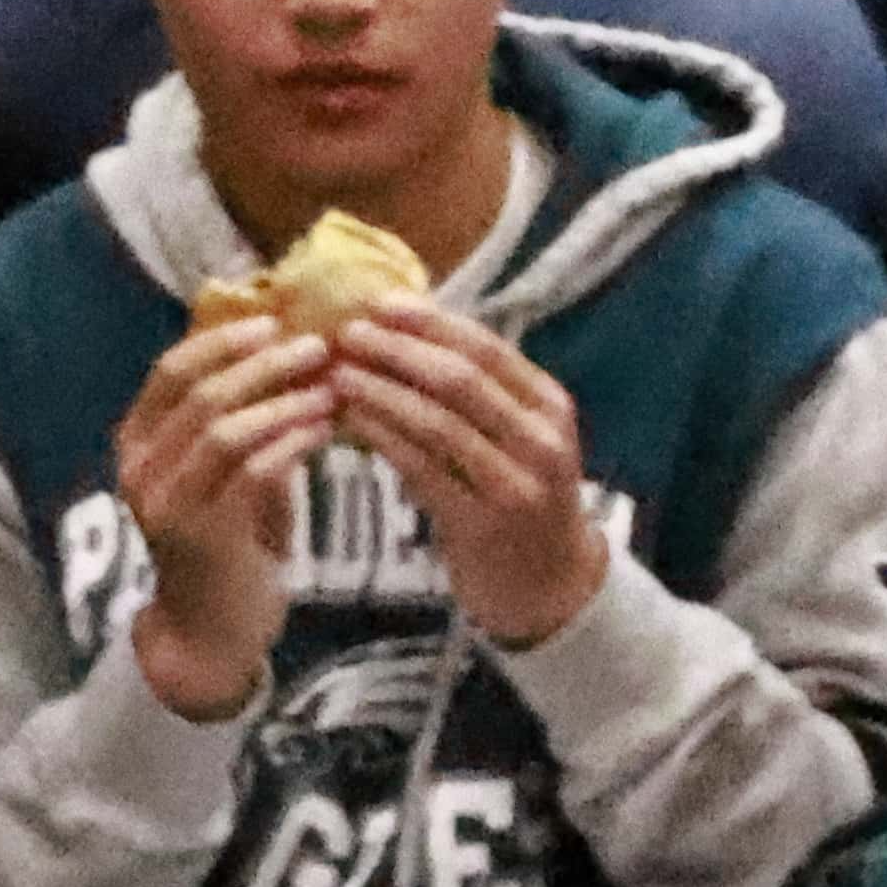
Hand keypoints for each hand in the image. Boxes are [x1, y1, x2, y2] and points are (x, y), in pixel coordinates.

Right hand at [104, 315, 328, 725]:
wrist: (212, 625)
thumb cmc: (231, 538)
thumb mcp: (228, 469)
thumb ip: (246, 418)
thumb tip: (299, 351)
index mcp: (138, 440)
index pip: (170, 370)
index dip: (223, 340)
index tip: (278, 320)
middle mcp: (137, 466)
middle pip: (199, 393)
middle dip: (264, 364)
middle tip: (322, 346)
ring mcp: (162, 501)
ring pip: (222, 429)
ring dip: (284, 401)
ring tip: (335, 388)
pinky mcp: (198, 534)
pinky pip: (248, 472)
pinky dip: (291, 443)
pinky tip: (327, 430)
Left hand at [330, 302, 605, 654]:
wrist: (551, 582)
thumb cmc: (522, 497)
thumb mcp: (519, 438)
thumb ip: (480, 395)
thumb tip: (407, 334)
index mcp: (551, 405)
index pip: (487, 348)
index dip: (429, 322)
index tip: (377, 303)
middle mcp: (541, 438)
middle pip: (461, 379)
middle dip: (398, 351)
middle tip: (346, 334)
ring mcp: (515, 481)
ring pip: (437, 422)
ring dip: (380, 393)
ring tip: (335, 374)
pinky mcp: (481, 521)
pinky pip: (421, 469)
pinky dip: (382, 439)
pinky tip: (348, 422)